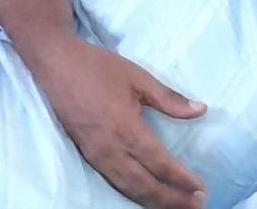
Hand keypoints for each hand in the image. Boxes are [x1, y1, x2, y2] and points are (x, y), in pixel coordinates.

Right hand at [35, 37, 205, 207]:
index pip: (160, 163)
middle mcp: (111, 149)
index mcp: (126, 128)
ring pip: (128, 188)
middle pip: (146, 184)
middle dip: (172, 199)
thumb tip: (201, 109)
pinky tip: (144, 196)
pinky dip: (133, 193)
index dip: (181, 179)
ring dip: (153, 201)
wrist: (55, 63)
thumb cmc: (98, 67)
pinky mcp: (86, 155)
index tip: (201, 188)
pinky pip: (114, 182)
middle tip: (197, 205)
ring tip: (175, 206)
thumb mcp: (137, 76)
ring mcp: (96, 155)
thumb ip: (169, 98)